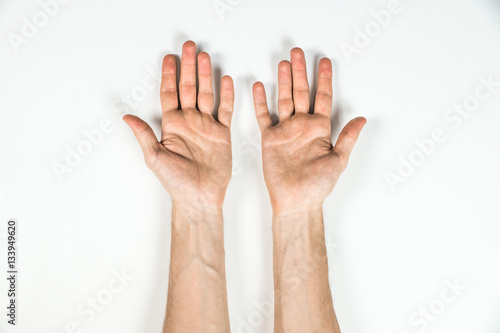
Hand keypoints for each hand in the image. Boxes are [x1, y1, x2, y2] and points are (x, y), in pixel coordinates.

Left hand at [124, 41, 234, 210]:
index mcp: (172, 125)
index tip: (169, 58)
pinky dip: (226, 96)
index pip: (169, 93)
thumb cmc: (177, 182)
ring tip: (205, 57)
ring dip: (205, 76)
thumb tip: (127, 116)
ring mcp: (206, 126)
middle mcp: (189, 122)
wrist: (200, 197)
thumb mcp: (155, 157)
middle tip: (189, 47)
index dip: (169, 75)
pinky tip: (225, 81)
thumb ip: (144, 135)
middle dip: (188, 67)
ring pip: (206, 94)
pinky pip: (225, 110)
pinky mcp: (222, 134)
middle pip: (188, 88)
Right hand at [252, 48, 365, 213]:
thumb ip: (347, 138)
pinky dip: (260, 102)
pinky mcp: (270, 139)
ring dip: (283, 81)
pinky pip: (264, 116)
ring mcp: (286, 130)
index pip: (323, 98)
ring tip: (283, 63)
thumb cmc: (318, 186)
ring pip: (284, 99)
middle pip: (302, 92)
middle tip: (298, 52)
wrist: (296, 201)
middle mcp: (302, 126)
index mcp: (320, 129)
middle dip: (301, 72)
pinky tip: (260, 86)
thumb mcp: (338, 161)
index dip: (324, 79)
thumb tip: (362, 119)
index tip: (325, 62)